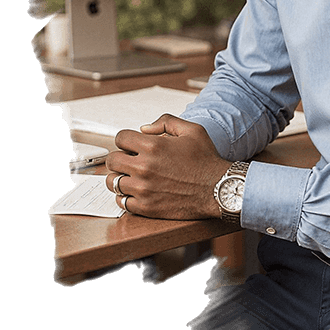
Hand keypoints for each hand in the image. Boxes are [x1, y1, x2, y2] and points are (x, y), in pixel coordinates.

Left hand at [105, 114, 230, 219]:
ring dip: (119, 177)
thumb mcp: (191, 130)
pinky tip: (135, 192)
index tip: (132, 145)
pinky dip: (125, 197)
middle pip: (112, 160)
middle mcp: (144, 167)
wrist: (217, 188)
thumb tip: (144, 128)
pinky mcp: (146, 207)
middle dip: (119, 157)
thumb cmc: (206, 159)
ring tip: (130, 177)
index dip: (125, 140)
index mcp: (153, 146)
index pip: (120, 138)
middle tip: (129, 161)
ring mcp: (143, 189)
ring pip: (112, 182)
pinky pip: (121, 202)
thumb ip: (166, 122)